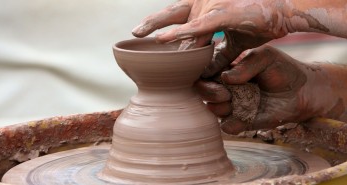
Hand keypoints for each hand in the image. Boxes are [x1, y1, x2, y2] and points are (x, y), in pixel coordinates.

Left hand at [132, 0, 289, 76]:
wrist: (284, 13)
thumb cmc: (260, 23)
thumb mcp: (235, 43)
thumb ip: (219, 54)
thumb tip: (207, 70)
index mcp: (208, 9)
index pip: (182, 17)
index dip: (166, 26)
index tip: (149, 37)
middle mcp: (207, 4)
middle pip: (175, 12)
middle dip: (154, 22)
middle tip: (134, 32)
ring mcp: (215, 6)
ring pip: (182, 17)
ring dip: (160, 25)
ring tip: (140, 34)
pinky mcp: (224, 13)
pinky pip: (199, 26)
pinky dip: (181, 33)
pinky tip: (163, 39)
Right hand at [196, 45, 313, 133]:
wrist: (302, 91)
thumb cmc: (283, 69)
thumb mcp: (266, 57)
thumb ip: (246, 64)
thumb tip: (225, 78)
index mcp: (228, 68)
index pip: (205, 71)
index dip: (206, 75)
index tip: (219, 76)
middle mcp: (226, 86)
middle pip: (202, 91)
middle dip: (210, 93)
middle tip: (226, 93)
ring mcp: (233, 104)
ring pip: (212, 109)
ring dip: (221, 107)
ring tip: (239, 102)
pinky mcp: (242, 121)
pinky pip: (227, 126)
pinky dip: (232, 123)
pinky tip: (246, 115)